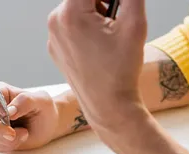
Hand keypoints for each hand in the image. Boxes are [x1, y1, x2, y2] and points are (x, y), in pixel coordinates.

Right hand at [0, 82, 59, 152]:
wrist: (47, 124)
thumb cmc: (44, 110)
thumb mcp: (42, 101)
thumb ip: (25, 101)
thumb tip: (8, 111)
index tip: (12, 134)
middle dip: (4, 137)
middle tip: (24, 134)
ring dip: (9, 142)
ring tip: (24, 133)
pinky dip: (6, 147)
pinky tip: (17, 139)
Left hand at [47, 0, 147, 134]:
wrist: (109, 107)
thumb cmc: (122, 70)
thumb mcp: (135, 23)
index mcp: (70, 14)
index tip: (117, 6)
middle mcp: (55, 22)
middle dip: (104, 0)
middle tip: (118, 19)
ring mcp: (53, 36)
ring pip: (78, 8)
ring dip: (97, 12)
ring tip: (111, 36)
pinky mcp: (55, 48)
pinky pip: (72, 26)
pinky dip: (87, 27)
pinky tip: (100, 47)